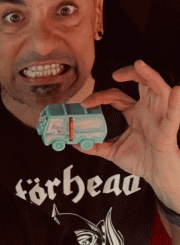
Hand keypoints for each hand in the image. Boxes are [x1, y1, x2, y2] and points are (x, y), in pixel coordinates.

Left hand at [80, 60, 179, 211]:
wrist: (158, 178)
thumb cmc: (142, 161)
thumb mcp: (113, 151)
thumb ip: (94, 146)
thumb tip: (74, 142)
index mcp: (135, 113)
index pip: (117, 96)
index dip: (101, 96)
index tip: (85, 104)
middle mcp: (149, 111)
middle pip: (143, 84)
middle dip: (132, 73)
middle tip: (116, 73)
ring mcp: (160, 119)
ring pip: (159, 91)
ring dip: (151, 77)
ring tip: (140, 65)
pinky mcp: (168, 132)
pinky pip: (173, 115)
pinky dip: (175, 103)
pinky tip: (175, 91)